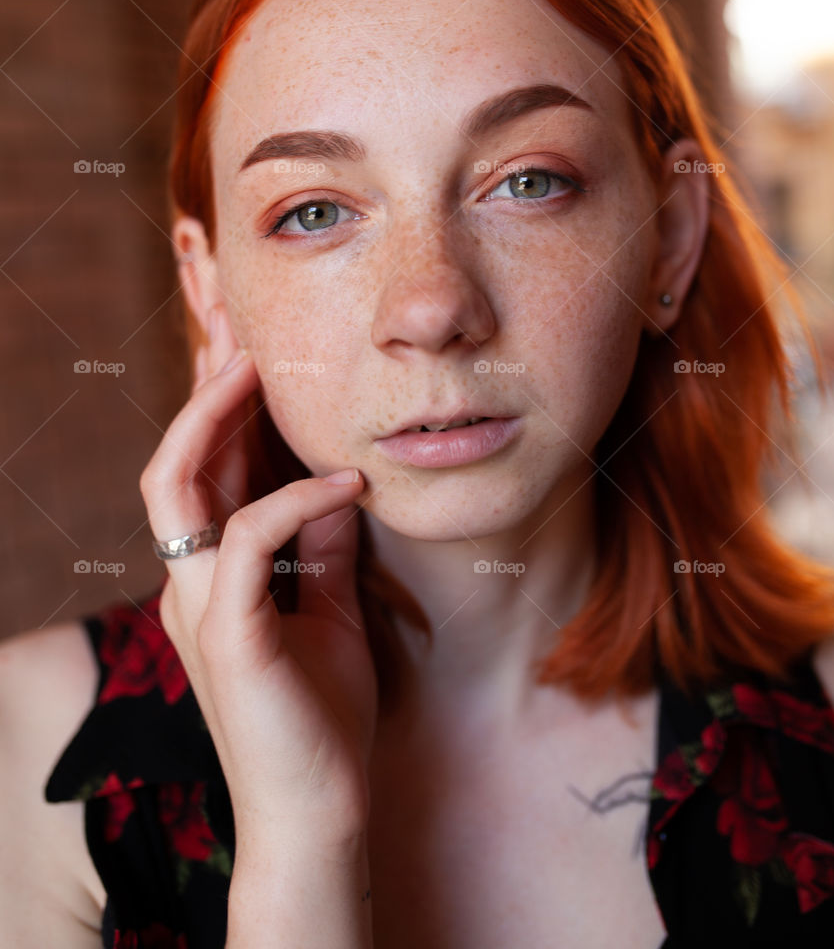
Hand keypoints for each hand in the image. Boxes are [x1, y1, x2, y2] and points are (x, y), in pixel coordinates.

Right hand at [139, 305, 377, 846]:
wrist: (320, 814)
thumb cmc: (322, 715)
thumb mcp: (329, 606)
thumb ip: (322, 543)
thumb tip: (339, 476)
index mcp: (212, 575)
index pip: (205, 472)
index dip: (222, 408)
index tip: (257, 352)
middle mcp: (190, 582)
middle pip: (176, 461)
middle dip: (206, 390)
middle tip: (243, 329)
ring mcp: (199, 607)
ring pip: (178, 486)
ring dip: (218, 419)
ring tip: (263, 369)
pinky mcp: (227, 637)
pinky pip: (242, 542)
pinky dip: (292, 500)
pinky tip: (348, 481)